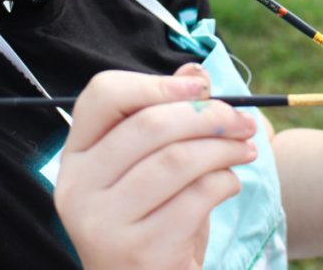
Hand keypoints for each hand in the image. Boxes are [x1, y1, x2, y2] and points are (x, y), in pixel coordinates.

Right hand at [54, 64, 257, 269]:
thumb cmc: (152, 220)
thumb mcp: (153, 167)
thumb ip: (169, 117)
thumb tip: (196, 70)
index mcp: (76, 157)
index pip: (102, 95)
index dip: (156, 83)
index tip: (200, 87)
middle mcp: (77, 187)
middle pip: (148, 124)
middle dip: (208, 115)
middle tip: (244, 120)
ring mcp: (102, 222)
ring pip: (176, 160)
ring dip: (223, 148)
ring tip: (246, 149)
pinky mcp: (137, 251)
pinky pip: (194, 198)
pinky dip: (225, 183)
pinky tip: (231, 184)